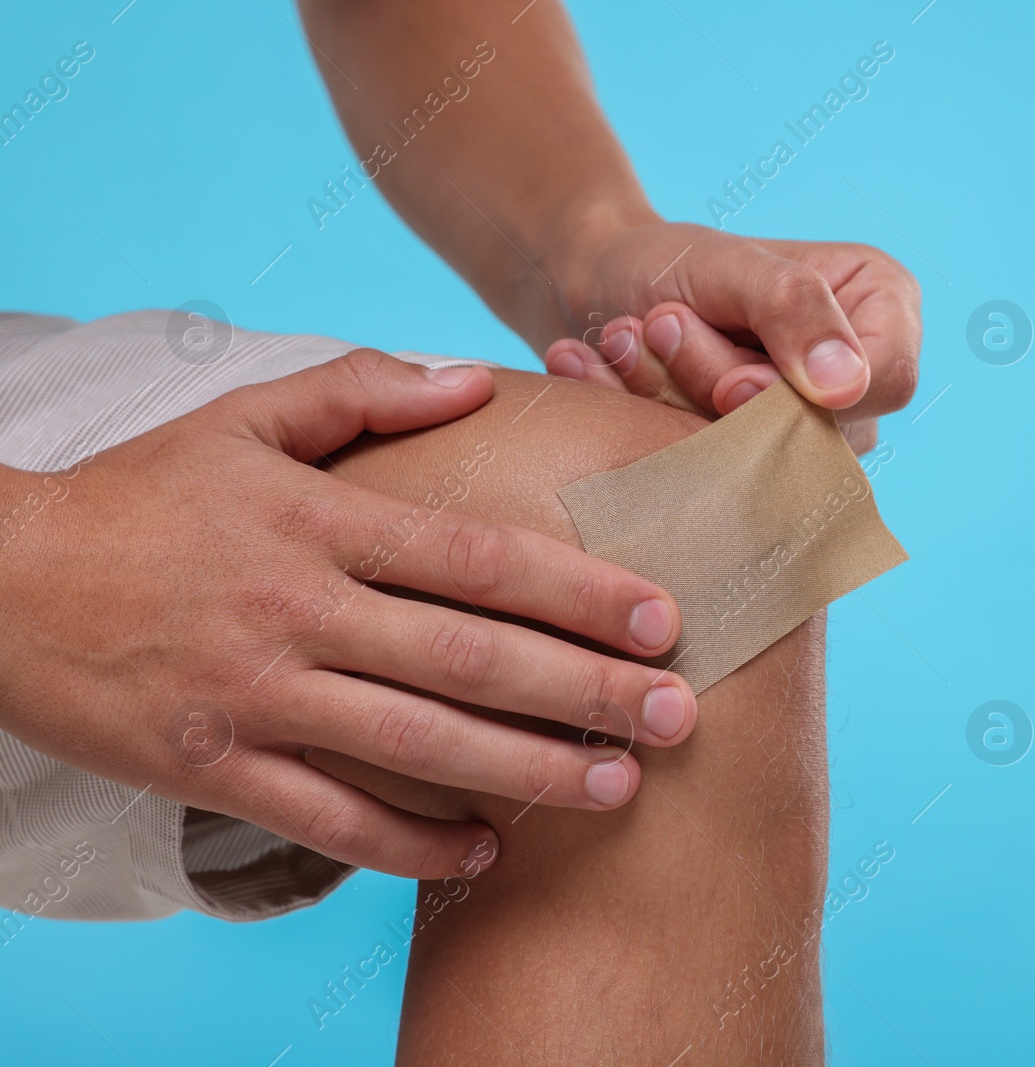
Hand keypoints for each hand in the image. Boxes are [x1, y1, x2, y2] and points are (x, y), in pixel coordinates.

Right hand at [0, 352, 697, 878]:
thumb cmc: (139, 495)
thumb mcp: (242, 418)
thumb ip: (364, 391)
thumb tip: (478, 382)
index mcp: (319, 523)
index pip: (476, 558)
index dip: (578, 590)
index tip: (664, 616)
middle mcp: (297, 610)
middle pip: (469, 656)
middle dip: (585, 689)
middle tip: (679, 714)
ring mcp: (254, 695)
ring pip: (415, 742)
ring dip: (525, 771)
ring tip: (618, 786)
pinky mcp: (211, 766)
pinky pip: (326, 817)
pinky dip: (407, 841)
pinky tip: (482, 851)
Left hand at [539, 220, 921, 453]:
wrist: (605, 287)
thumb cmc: (672, 259)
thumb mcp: (726, 264)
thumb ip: (790, 308)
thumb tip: (843, 387)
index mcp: (883, 305)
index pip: (886, 381)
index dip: (804, 394)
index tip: (729, 377)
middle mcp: (863, 375)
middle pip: (821, 432)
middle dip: (719, 387)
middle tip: (661, 325)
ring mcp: (818, 426)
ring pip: (766, 462)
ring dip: (677, 403)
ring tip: (634, 338)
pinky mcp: (765, 463)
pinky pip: (723, 479)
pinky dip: (657, 430)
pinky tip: (623, 377)